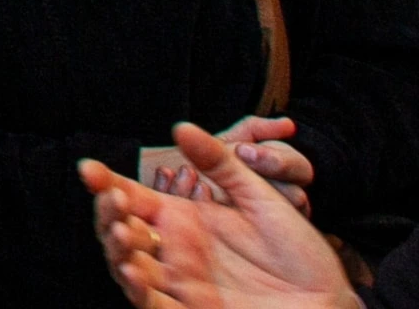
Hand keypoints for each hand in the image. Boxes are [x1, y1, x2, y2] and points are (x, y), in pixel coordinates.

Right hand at [76, 121, 356, 308]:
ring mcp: (180, 284)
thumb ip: (222, 163)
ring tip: (121, 232)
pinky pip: (153, 305)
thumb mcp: (260, 198)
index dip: (106, 183)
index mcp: (185, 220)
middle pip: (122, 232)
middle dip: (108, 215)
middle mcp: (175, 251)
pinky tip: (133, 271)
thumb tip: (181, 126)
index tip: (89, 168)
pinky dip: (138, 291)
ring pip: (129, 268)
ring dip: (117, 251)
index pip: (132, 198)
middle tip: (114, 199)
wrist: (329, 302)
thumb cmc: (299, 253)